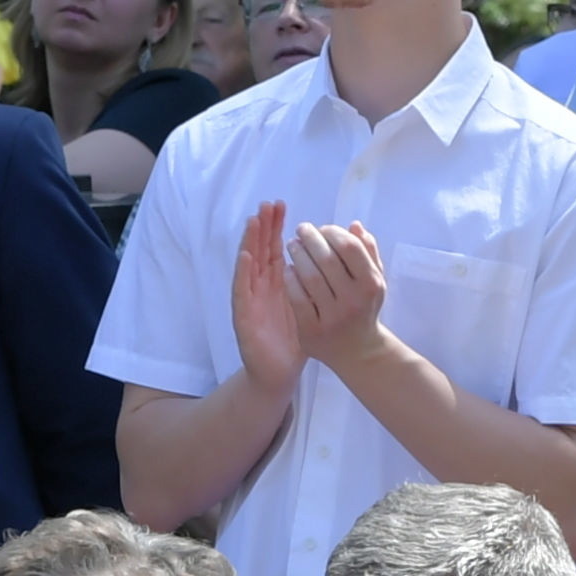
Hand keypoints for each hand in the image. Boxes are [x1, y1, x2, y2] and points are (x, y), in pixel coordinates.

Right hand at [229, 199, 309, 378]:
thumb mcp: (310, 304)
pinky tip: (246, 256)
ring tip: (253, 221)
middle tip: (267, 204)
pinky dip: (242, 273)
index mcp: (276, 282)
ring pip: (248, 265)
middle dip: (262, 227)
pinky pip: (242, 292)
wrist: (278, 371)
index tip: (282, 205)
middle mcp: (260, 287)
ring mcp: (250, 300)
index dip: (276, 227)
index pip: (275, 248)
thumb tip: (333, 255)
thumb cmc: (295, 338)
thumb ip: (318, 280)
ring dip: (248, 242)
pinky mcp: (243, 316)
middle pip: (260, 251)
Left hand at [282, 215, 392, 365]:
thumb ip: (368, 252)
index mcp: (371, 284)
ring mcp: (332, 317)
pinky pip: (297, 298)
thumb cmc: (364, 308)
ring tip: (292, 245)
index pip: (349, 247)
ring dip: (298, 255)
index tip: (322, 229)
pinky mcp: (312, 330)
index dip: (333, 232)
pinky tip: (288, 269)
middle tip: (301, 230)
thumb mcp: (373, 281)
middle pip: (327, 259)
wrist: (359, 352)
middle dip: (310, 239)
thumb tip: (355, 225)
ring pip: (310, 276)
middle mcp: (353, 300)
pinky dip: (291, 279)